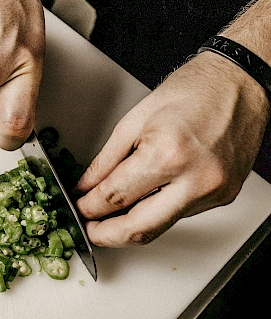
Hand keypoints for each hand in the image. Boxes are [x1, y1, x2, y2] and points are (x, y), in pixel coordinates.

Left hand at [75, 52, 270, 246]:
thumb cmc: (192, 90)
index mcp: (168, 154)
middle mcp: (195, 179)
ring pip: (160, 227)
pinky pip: (179, 215)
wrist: (238, 83)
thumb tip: (86, 187)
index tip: (79, 208)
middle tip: (89, 229)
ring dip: (130, 226)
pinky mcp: (223, 196)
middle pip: (140, 229)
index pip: (116, 197)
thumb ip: (106, 160)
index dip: (89, 208)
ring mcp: (213, 191)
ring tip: (109, 217)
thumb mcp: (134, 120)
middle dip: (106, 235)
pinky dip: (155, 212)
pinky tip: (141, 203)